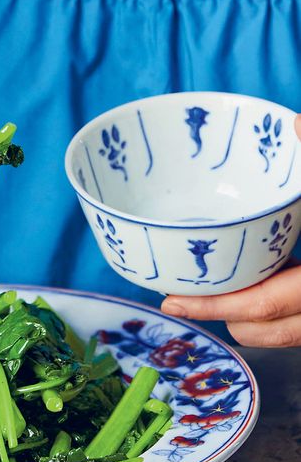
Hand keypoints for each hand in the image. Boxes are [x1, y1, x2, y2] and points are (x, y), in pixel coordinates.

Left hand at [161, 114, 300, 347]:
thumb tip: (297, 124)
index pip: (264, 306)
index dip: (214, 305)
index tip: (173, 300)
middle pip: (268, 332)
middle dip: (226, 317)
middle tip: (188, 296)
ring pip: (288, 337)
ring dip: (252, 322)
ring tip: (221, 294)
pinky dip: (282, 317)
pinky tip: (268, 285)